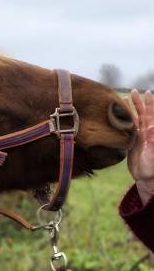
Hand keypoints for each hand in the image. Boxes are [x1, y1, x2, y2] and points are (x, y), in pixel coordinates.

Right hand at [127, 90, 153, 205]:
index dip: (149, 104)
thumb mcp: (152, 154)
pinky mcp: (132, 142)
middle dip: (139, 103)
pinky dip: (125, 120)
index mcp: (152, 133)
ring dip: (131, 109)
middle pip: (143, 114)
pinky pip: (128, 128)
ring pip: (135, 119)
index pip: (151, 115)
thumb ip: (152, 140)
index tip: (147, 93)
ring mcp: (139, 137)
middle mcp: (147, 132)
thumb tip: (151, 126)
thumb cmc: (151, 168)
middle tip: (134, 91)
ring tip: (125, 98)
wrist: (146, 179)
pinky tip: (120, 115)